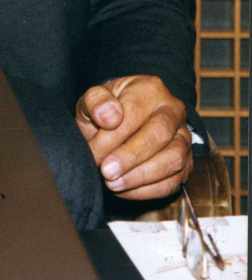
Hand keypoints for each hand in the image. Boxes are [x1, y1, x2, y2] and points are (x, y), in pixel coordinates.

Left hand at [75, 75, 192, 199]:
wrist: (121, 121)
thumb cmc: (107, 110)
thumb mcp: (93, 99)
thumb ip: (96, 101)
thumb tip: (109, 116)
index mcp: (150, 89)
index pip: (134, 112)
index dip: (112, 136)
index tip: (93, 152)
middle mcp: (173, 111)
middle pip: (158, 135)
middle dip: (130, 157)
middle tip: (106, 171)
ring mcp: (183, 137)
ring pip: (173, 160)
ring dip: (141, 176)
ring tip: (113, 183)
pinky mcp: (186, 163)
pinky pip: (174, 181)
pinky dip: (148, 190)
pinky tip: (124, 190)